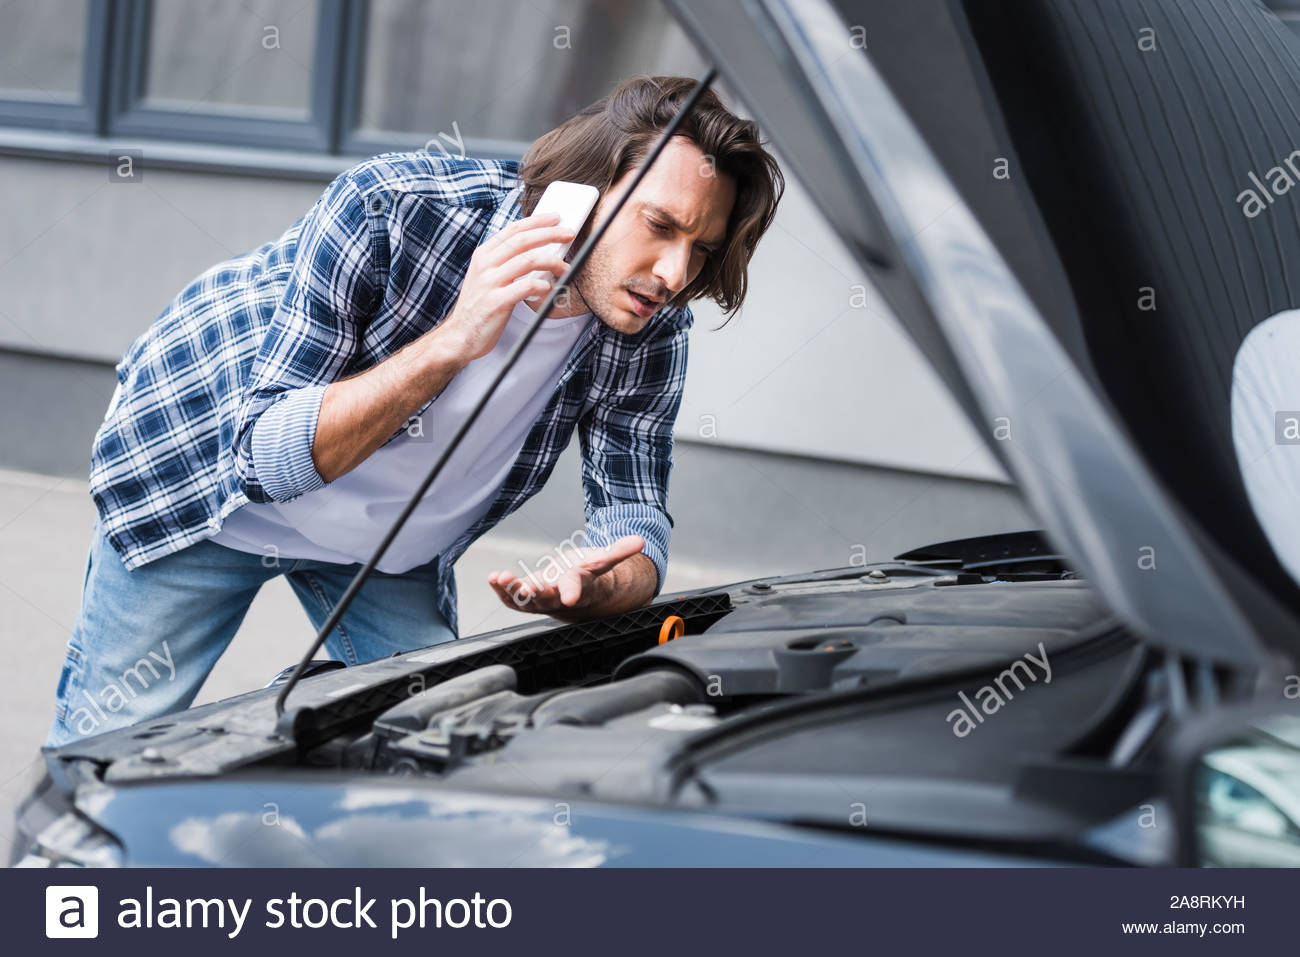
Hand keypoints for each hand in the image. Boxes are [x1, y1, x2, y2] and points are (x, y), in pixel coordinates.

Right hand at [439, 212, 574, 360]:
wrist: (460, 335)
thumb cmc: (480, 306)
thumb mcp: (487, 276)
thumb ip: (506, 261)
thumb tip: (537, 248)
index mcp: (484, 254)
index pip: (513, 229)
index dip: (537, 221)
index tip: (555, 218)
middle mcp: (485, 265)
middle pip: (523, 240)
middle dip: (550, 234)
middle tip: (569, 234)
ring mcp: (490, 283)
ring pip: (528, 261)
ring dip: (552, 262)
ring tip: (565, 268)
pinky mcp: (496, 302)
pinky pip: (526, 287)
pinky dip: (542, 286)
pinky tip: (549, 289)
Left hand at [487, 535, 646, 615]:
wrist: (578, 596)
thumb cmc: (590, 576)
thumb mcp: (604, 561)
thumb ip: (619, 551)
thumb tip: (640, 540)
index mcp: (580, 588)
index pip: (578, 589)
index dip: (574, 591)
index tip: (570, 595)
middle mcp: (559, 597)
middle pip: (547, 599)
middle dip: (535, 594)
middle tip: (525, 589)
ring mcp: (542, 599)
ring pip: (526, 601)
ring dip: (511, 591)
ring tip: (500, 578)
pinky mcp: (528, 597)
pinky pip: (513, 599)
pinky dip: (502, 590)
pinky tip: (492, 578)